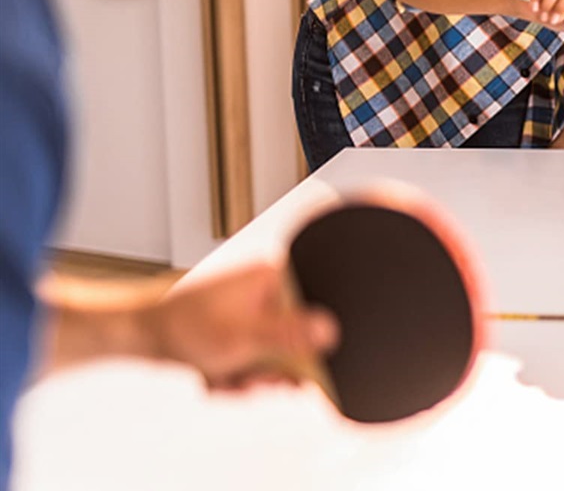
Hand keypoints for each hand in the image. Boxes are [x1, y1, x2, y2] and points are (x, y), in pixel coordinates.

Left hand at [145, 264, 337, 389]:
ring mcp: (254, 310)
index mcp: (276, 279)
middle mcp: (269, 291)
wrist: (140, 334)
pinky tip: (216, 375)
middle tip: (251, 377)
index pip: (316, 312)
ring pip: (273, 356)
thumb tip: (330, 330)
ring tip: (224, 376)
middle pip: (296, 341)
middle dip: (270, 369)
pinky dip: (236, 374)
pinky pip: (254, 360)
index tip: (298, 371)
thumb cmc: (183, 326)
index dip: (310, 347)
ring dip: (250, 376)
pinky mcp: (241, 328)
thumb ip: (289, 335)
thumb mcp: (243, 336)